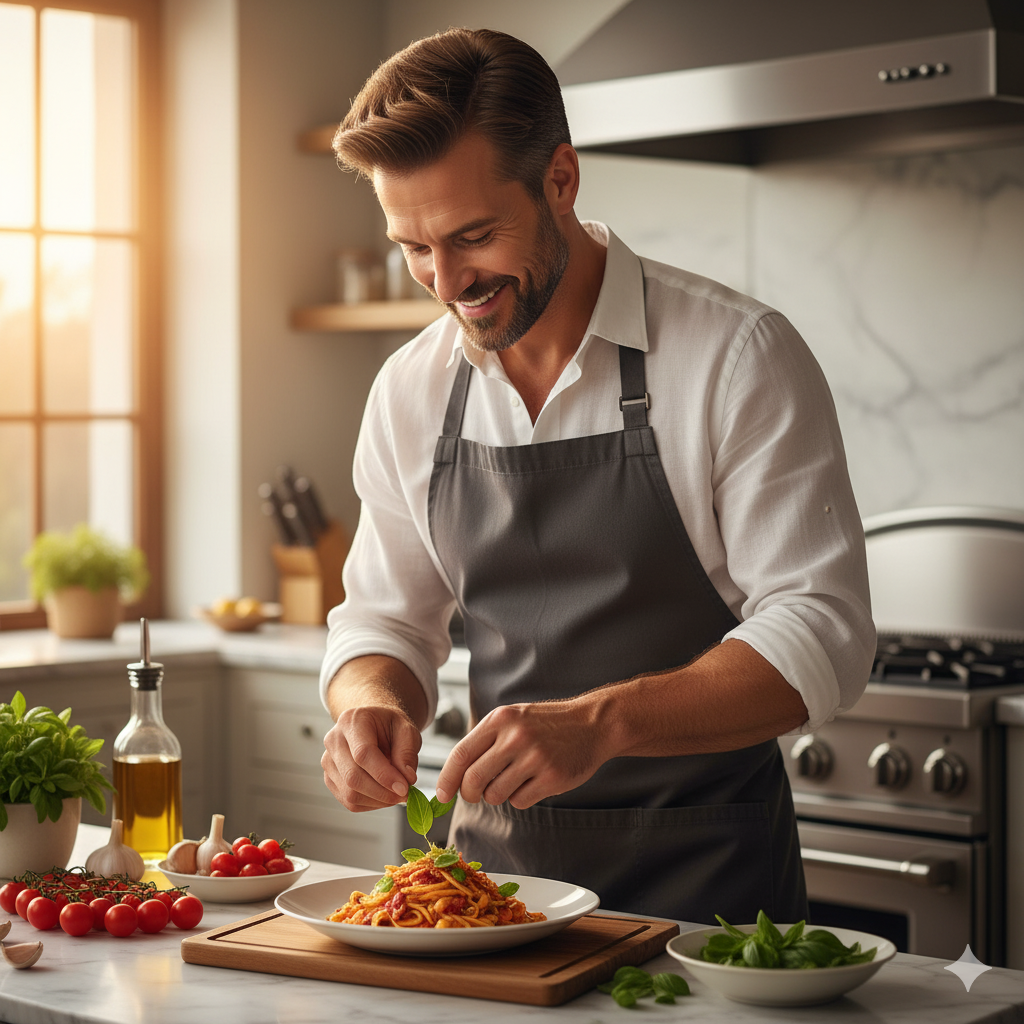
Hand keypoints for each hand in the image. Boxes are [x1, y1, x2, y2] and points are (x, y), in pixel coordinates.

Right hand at [322, 706, 421, 811]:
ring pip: (350, 793)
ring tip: (396, 793)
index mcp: (352, 721)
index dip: (384, 775)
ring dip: (378, 800)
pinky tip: (384, 795)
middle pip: (353, 777)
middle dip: (382, 792)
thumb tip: (407, 779)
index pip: (363, 753)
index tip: (404, 788)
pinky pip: (349, 801)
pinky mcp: (329, 778)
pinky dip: (370, 804)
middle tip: (405, 794)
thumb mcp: (407, 730)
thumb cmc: (390, 726)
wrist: (374, 724)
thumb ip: (407, 753)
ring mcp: (328, 761)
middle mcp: (334, 740)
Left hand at [434, 699, 611, 809]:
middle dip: (470, 793)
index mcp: (500, 719)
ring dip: (498, 795)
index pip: (461, 754)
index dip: (447, 778)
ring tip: (514, 779)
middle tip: (476, 793)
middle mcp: (515, 736)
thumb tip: (455, 776)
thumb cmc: (546, 724)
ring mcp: (535, 757)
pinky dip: (521, 798)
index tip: (442, 794)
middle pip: (474, 780)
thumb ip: (485, 741)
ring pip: (495, 795)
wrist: (592, 723)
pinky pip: (520, 802)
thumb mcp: (513, 718)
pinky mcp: (552, 777)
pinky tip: (533, 782)